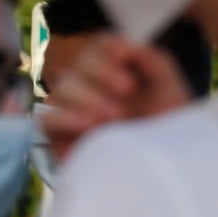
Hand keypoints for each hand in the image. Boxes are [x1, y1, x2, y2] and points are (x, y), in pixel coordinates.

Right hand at [43, 34, 191, 160]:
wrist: (159, 173)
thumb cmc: (165, 130)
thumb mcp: (169, 89)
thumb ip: (153, 60)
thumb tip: (128, 43)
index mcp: (114, 71)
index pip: (100, 46)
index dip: (109, 47)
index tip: (126, 55)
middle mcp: (88, 87)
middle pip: (79, 64)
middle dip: (103, 72)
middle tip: (128, 91)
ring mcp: (70, 111)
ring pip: (63, 87)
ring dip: (89, 97)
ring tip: (116, 117)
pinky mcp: (56, 136)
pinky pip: (47, 119)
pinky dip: (67, 117)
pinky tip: (90, 124)